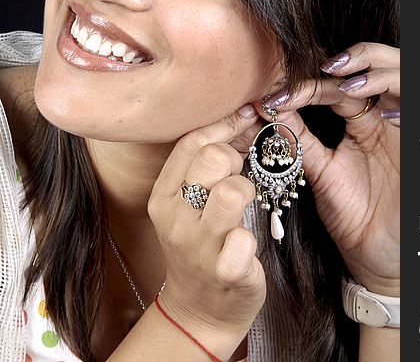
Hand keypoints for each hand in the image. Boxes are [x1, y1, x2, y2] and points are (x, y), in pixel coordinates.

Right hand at [148, 105, 265, 357]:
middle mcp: (175, 219)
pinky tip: (243, 244)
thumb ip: (201, 165)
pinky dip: (251, 236)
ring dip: (246, 193)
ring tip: (241, 209)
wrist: (199, 309)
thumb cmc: (198, 244)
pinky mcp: (226, 273)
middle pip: (213, 159)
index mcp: (162, 196)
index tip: (244, 119)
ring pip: (233, 191)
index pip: (191, 142)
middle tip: (234, 179)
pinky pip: (246, 237)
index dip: (224, 125)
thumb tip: (238, 114)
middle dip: (234, 161)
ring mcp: (199, 247)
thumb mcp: (185, 204)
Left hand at [256, 42, 399, 295]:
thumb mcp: (320, 171)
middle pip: (375, 66)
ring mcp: (403, 127)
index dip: (307, 84)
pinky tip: (382, 110)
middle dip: (354, 57)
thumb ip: (299, 138)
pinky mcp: (419, 142)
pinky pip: (414, 109)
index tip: (276, 96)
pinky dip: (400, 101)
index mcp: (359, 122)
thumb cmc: (353, 214)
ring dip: (376, 70)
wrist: (379, 256)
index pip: (335, 86)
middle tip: (322, 68)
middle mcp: (383, 118)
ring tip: (346, 81)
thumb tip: (266, 108)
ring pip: (401, 75)